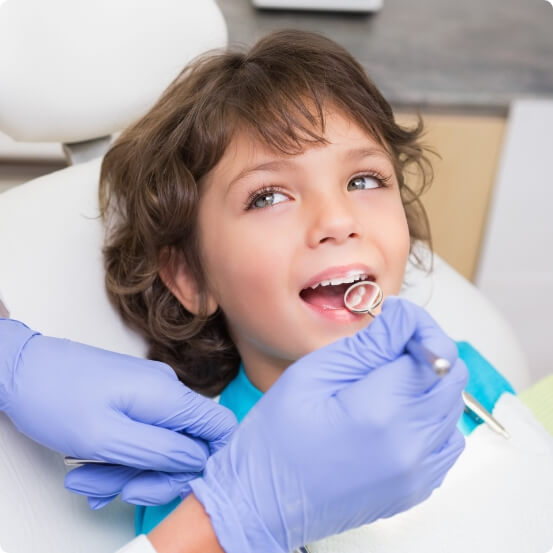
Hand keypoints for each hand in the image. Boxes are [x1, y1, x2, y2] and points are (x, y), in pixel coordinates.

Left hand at [0, 318, 236, 506]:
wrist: (21, 369)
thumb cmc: (55, 397)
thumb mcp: (107, 438)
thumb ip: (160, 452)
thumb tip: (199, 460)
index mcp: (168, 395)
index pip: (221, 426)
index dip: (209, 460)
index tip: (175, 481)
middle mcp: (166, 391)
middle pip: (186, 446)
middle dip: (153, 476)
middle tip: (119, 490)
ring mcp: (150, 394)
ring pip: (159, 446)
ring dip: (127, 471)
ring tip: (88, 479)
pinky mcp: (134, 399)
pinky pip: (141, 436)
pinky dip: (120, 458)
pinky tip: (92, 468)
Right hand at [188, 297, 467, 552]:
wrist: (264, 501)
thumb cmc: (276, 438)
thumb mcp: (313, 373)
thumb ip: (367, 344)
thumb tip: (404, 318)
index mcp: (381, 411)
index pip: (436, 352)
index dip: (418, 327)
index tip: (396, 323)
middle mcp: (410, 446)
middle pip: (453, 378)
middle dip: (426, 351)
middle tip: (387, 348)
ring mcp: (417, 473)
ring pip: (452, 408)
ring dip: (428, 384)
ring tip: (386, 382)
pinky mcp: (416, 488)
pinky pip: (445, 441)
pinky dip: (429, 418)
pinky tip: (395, 414)